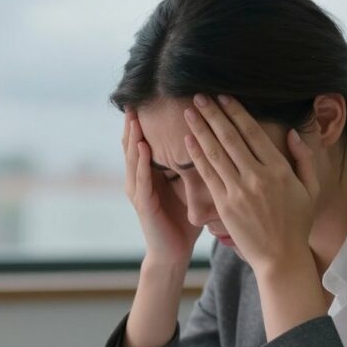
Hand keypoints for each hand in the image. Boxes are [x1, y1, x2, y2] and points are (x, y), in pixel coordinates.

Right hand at [122, 108, 202, 265]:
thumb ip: (193, 164)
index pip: (145, 138)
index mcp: (151, 172)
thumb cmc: (184, 220)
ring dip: (133, 135)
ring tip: (134, 115)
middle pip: (133, 142)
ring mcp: (138, 190)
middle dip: (133, 120)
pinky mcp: (142, 204)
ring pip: (132, 156)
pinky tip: (143, 147)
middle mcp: (139, 177)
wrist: (174, 252)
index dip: (146, 118)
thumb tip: (214, 138)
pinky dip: (141, 161)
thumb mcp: (189, 186)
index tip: (151, 94)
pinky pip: (140, 178)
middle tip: (135, 96)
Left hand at [182, 94, 319, 276]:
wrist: (281, 257)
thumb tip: (291, 133)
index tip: (223, 97)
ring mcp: (239, 191)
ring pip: (215, 153)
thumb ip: (304, 159)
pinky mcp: (224, 206)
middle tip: (199, 96)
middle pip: (230, 138)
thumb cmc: (297, 223)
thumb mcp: (311, 189)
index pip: (252, 133)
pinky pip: (208, 175)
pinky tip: (188, 141)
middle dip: (213, 114)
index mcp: (279, 170)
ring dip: (200, 130)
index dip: (235, 113)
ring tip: (190, 112)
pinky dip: (197, 156)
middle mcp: (257, 177)